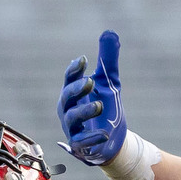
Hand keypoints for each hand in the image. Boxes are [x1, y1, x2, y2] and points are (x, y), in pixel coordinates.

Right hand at [58, 31, 127, 164]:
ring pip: (72, 118)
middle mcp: (68, 110)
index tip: (84, 59)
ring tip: (99, 105)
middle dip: (77, 89)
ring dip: (84, 111)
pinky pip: (81, 142)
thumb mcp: (109, 83)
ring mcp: (72, 129)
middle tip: (91, 82)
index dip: (74, 70)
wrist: (114, 140)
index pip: (69, 79)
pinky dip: (92, 138)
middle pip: (66, 98)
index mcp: (72, 94)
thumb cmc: (106, 110)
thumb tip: (110, 33)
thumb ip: (108, 61)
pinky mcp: (79, 146)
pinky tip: (105, 134)